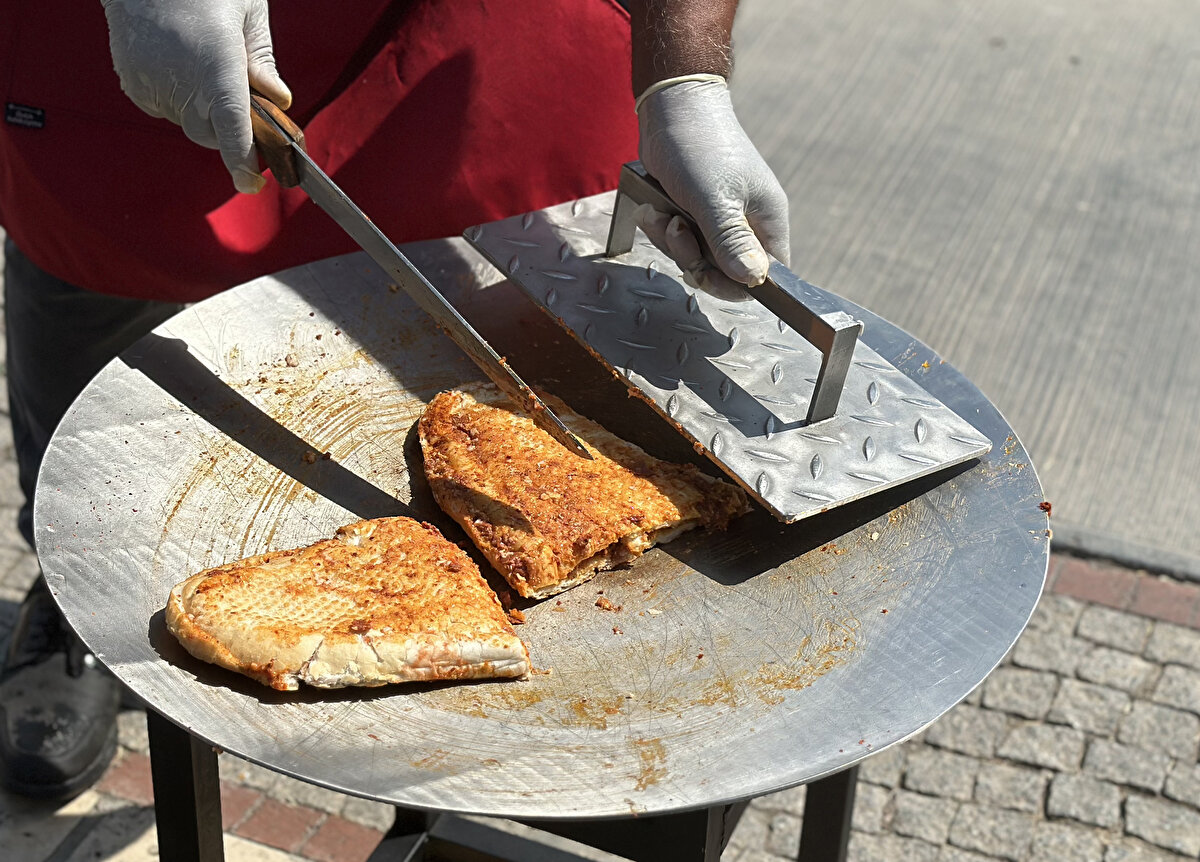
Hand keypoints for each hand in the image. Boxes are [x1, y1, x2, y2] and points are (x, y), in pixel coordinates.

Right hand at [102, 0, 290, 192]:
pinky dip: (176, 98)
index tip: (250, 183)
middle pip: (210, 134)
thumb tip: (279, 100)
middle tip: (238, 100)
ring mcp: (152, 84)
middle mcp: (183, 84)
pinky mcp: (132, 82)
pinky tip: (177, 63)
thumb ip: (262, 61)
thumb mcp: (247, 12)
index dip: (242, 163)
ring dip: (200, 109)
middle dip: (226, 128)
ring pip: (186, 121)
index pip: (233, 132)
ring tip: (201, 64)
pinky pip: (162, 107)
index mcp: (218, 69)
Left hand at [637, 77, 789, 299]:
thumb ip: (730, 242)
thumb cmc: (698, 147)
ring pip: (699, 258)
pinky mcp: (696, 213)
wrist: (672, 108)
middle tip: (677, 233)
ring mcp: (721, 219)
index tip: (705, 273)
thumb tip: (753, 280)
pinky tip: (654, 210)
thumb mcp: (713, 200)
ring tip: (662, 214)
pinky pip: (681, 241)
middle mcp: (748, 223)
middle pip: (726, 273)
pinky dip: (663, 230)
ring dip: (673, 243)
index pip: (766, 276)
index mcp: (767, 221)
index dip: (735, 284)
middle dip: (694, 260)